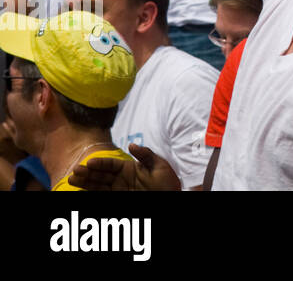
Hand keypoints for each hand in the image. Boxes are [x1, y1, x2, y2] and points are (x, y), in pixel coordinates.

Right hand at [67, 142, 182, 191]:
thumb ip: (146, 155)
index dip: (100, 163)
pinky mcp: (117, 198)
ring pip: (97, 185)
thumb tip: (131, 145)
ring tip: (72, 179)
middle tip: (75, 171)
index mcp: (129, 167)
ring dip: (84, 183)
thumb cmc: (167, 182)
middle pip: (100, 174)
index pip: (110, 164)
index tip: (89, 162)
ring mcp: (117, 189)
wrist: (170, 197)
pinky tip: (81, 191)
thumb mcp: (159, 165)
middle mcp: (120, 178)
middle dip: (87, 172)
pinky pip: (102, 195)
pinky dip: (91, 193)